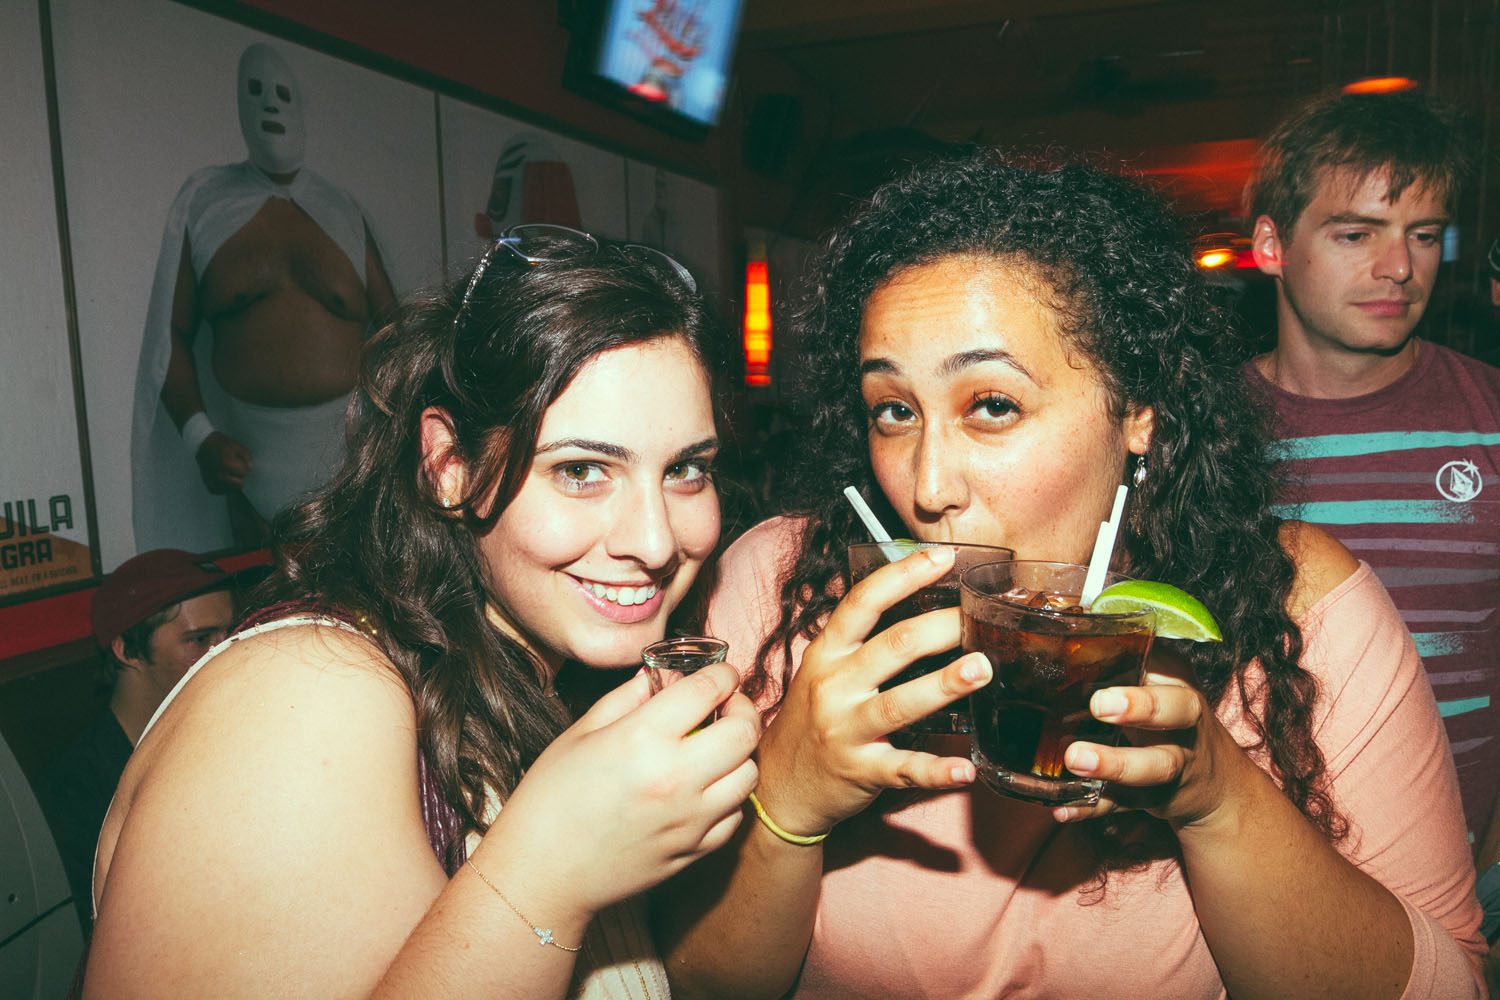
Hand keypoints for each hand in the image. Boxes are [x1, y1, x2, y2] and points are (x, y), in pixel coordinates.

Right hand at [195, 432, 252, 492]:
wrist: (203, 446)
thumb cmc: (222, 445)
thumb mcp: (237, 446)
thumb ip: (247, 456)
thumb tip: (249, 468)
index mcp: (225, 464)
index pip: (244, 472)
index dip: (244, 466)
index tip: (238, 461)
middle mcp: (218, 476)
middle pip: (240, 485)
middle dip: (240, 476)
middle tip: (234, 468)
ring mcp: (213, 483)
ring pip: (233, 490)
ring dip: (234, 482)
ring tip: (228, 471)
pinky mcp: (210, 487)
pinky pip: (225, 491)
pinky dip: (226, 485)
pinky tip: (223, 476)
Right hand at [489, 663, 759, 915]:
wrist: (541, 873)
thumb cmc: (549, 800)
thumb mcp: (580, 733)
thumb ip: (627, 698)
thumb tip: (660, 675)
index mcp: (642, 739)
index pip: (708, 690)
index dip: (722, 673)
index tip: (721, 673)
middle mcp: (675, 778)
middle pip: (745, 731)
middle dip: (742, 708)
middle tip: (725, 706)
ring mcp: (689, 819)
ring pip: (748, 774)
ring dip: (740, 753)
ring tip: (716, 748)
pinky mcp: (693, 851)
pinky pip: (735, 816)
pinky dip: (729, 796)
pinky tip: (706, 788)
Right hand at [753, 545, 987, 835]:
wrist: (778, 785)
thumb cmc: (811, 720)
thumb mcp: (823, 671)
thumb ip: (861, 642)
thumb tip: (921, 604)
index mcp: (826, 653)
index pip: (863, 602)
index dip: (903, 576)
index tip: (942, 557)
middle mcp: (833, 686)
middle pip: (892, 647)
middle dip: (940, 627)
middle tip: (979, 615)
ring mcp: (845, 730)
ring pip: (899, 704)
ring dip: (943, 685)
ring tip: (982, 669)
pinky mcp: (860, 772)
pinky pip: (903, 770)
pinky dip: (936, 771)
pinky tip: (966, 770)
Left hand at [1050, 644, 1250, 828]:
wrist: (1213, 784)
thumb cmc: (1163, 715)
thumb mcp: (1152, 678)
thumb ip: (1114, 654)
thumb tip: (1059, 610)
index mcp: (1175, 680)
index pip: (1164, 657)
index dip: (1136, 652)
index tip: (1099, 644)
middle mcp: (1184, 719)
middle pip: (1176, 709)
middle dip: (1141, 706)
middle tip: (1099, 704)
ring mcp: (1176, 761)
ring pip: (1155, 765)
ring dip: (1115, 763)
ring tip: (1075, 759)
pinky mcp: (1159, 798)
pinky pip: (1127, 806)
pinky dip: (1094, 808)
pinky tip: (1063, 809)